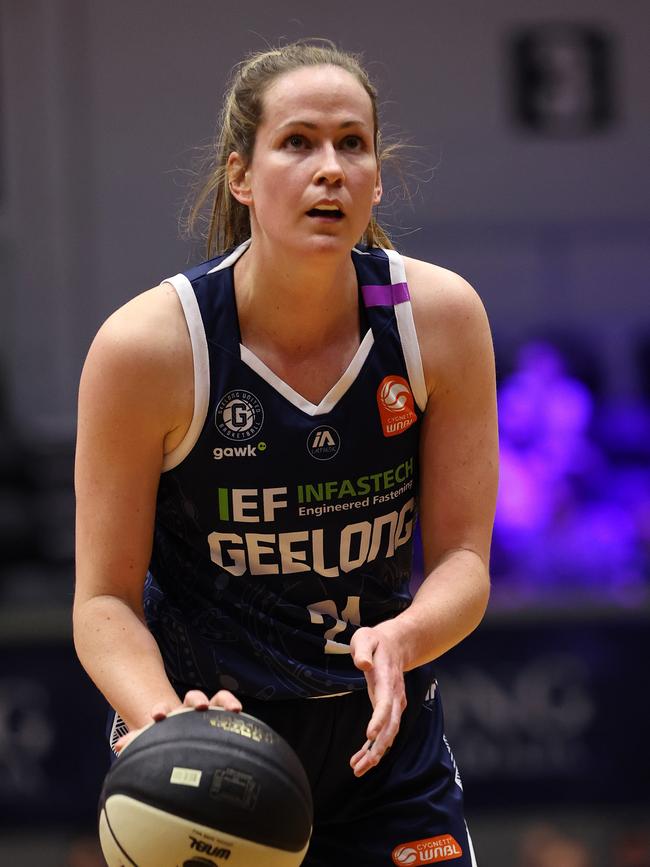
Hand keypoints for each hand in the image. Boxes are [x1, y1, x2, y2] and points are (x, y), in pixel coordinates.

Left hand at [114, 688, 241, 753]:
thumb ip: (137, 741)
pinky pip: (231, 709)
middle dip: (196, 699)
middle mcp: (190, 711)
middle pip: (193, 698)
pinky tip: (241, 713)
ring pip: (217, 700)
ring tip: (233, 708)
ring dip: (224, 701)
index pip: (165, 709)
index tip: (158, 715)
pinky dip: (235, 707)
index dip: (162, 710)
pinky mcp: (223, 720)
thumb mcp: (151, 741)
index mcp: (171, 716)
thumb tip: (120, 745)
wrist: (183, 748)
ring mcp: (209, 714)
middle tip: (199, 706)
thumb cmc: (166, 744)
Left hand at [349, 624, 406, 776]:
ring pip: (389, 734)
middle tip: (361, 766)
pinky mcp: (391, 710)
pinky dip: (374, 748)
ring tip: (358, 769)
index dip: (379, 720)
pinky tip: (361, 759)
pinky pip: (385, 732)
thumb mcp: (365, 638)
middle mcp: (395, 696)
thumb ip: (363, 650)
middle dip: (377, 748)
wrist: (398, 643)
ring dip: (375, 753)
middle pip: (390, 726)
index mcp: (387, 679)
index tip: (369, 735)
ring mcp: (395, 704)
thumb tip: (363, 664)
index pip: (385, 702)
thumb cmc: (376, 641)